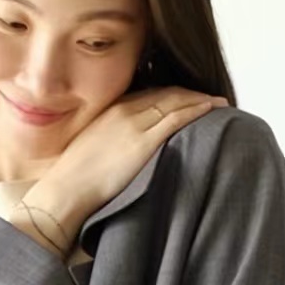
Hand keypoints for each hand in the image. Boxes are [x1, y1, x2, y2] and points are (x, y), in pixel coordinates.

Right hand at [21, 87, 223, 243]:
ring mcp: (134, 124)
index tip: (187, 97)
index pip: (150, 93)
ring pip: (175, 101)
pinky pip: (176, 118)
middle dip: (191, 93)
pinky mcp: (143, 142)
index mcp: (111, 110)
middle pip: (166, 93)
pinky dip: (196, 110)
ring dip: (200, 99)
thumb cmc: (73, 178)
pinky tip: (210, 108)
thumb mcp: (92, 145)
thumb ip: (110, 138)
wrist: (65, 190)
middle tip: (211, 97)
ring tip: (219, 103)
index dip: (173, 93)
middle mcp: (124, 110)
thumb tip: (124, 145)